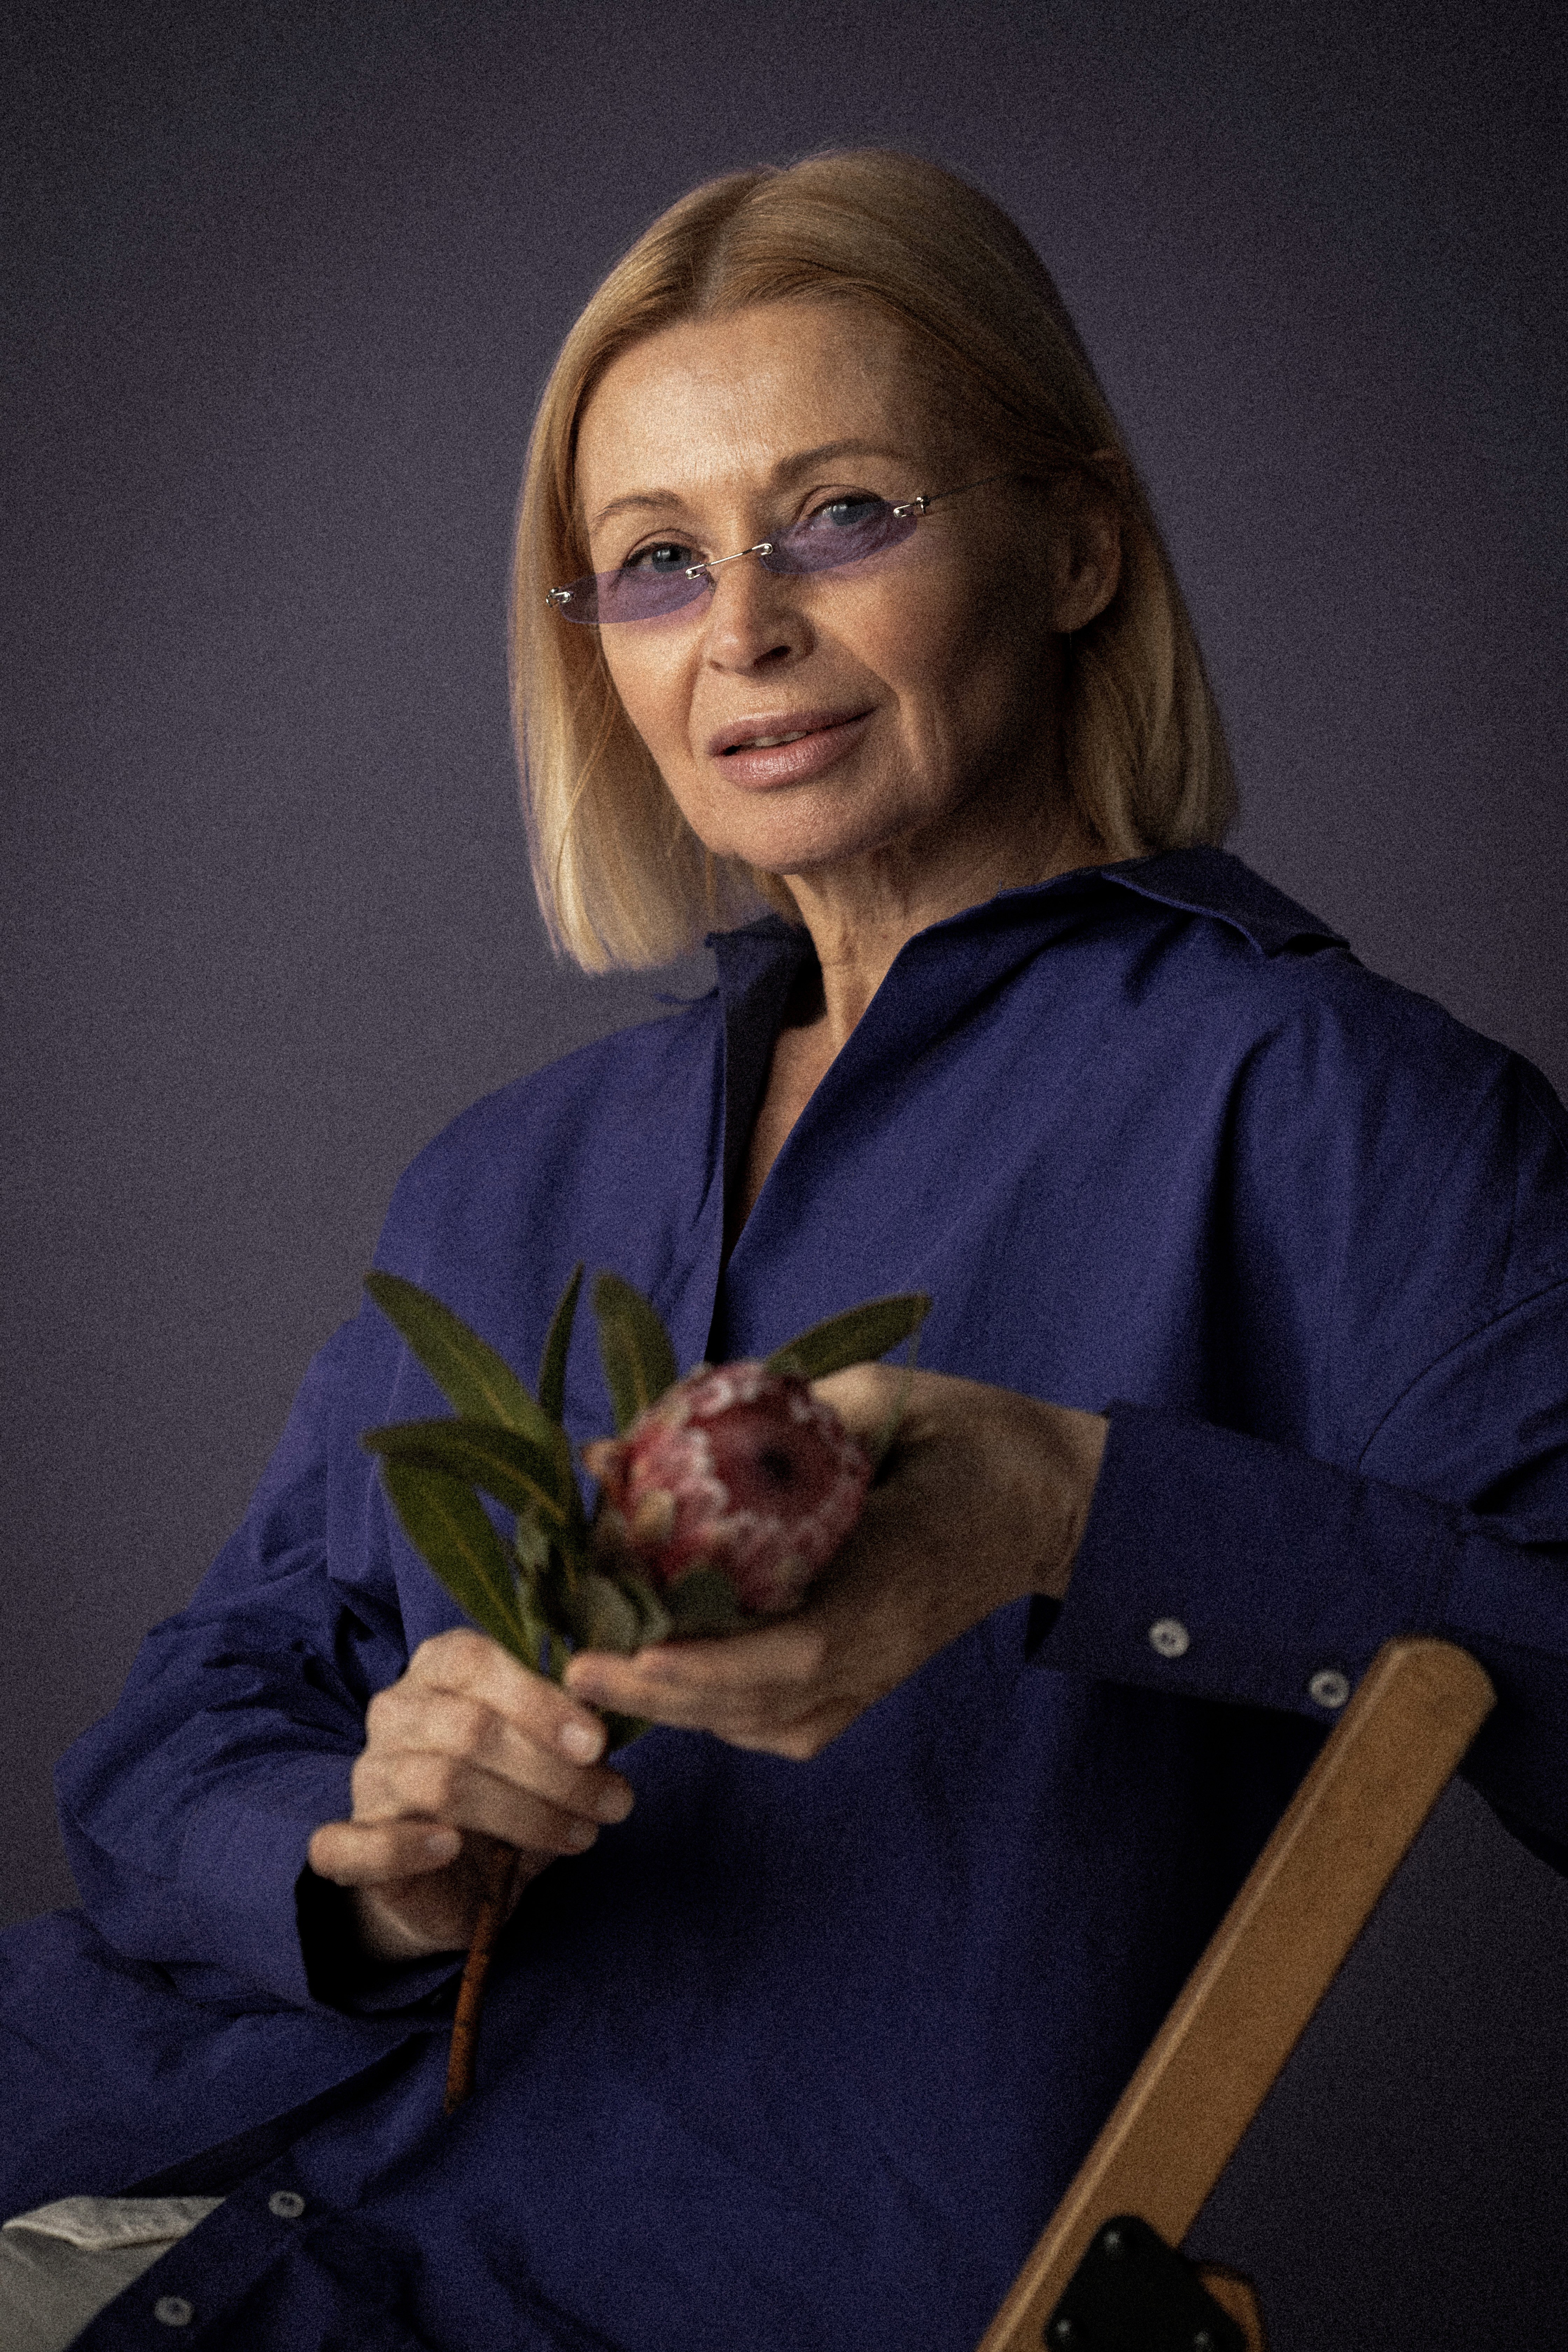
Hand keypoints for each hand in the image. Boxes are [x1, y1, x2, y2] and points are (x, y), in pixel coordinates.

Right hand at [307, 1628, 634, 1961]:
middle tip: (613, 1802)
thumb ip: (573, 1731)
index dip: (540, 1702)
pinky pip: (359, 1842)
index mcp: (440, 1668)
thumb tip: (610, 1722)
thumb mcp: (550, 1753)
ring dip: (522, 1814)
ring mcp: (369, 1773)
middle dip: (551, 1770)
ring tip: (579, 1836)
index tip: (597, 1744)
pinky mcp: (351, 1840)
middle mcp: (396, 1710)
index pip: (478, 1662)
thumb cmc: (513, 1792)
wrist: (457, 1875)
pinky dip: (405, 1846)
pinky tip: (451, 1848)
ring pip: (440, 1783)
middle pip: (469, 1729)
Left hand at [563, 1366, 1106, 1760]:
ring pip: (765, 1724)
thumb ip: (790, 1412)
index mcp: (890, 1578)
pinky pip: (787, 1725)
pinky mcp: (875, 1681)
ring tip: (604, 1665)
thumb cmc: (967, 1437)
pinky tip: (677, 1675)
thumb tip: (664, 1424)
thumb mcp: (883, 1399)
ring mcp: (880, 1672)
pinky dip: (723, 1711)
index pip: (789, 1653)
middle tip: (572, 1661)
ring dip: (681, 1704)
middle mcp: (882, 1645)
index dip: (700, 1665)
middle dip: (658, 1691)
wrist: (1049, 1498)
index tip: (622, 1652)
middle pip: (758, 1703)